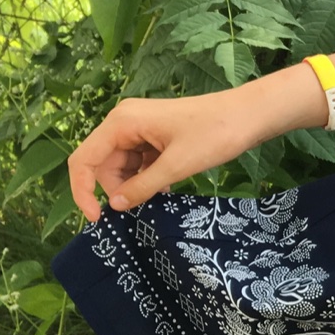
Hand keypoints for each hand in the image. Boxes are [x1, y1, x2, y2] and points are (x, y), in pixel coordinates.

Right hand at [66, 90, 257, 222]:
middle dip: (116, 189)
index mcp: (121, 122)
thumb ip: (142, 186)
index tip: (98, 219)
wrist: (250, 115)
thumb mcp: (177, 166)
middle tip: (142, 208)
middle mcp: (125, 121)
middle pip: (102, 164)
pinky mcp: (157, 135)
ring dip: (134, 185)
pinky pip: (140, 161)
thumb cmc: (216, 134)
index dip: (83, 191)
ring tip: (158, 197)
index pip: (83, 160)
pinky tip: (165, 189)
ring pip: (122, 165)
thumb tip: (115, 205)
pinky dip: (147, 177)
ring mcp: (141, 127)